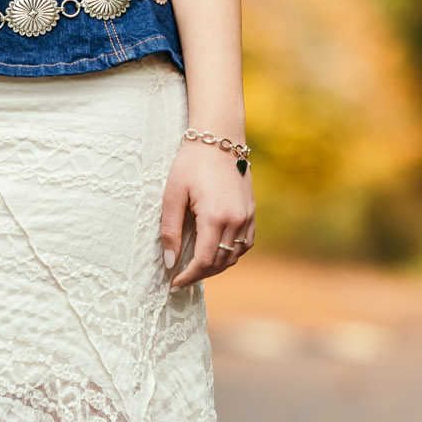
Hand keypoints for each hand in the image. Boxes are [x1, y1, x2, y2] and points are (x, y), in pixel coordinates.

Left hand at [160, 138, 253, 287]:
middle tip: (181, 278)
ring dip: (215, 267)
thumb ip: (170, 230)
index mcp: (215, 217)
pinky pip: (245, 244)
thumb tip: (170, 262)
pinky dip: (231, 254)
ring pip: (233, 256)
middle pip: (219, 263)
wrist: (219, 138)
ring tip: (196, 268)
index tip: (174, 283)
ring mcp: (247, 217)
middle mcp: (236, 221)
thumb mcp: (172, 194)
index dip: (188, 276)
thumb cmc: (191, 163)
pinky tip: (216, 253)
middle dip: (199, 274)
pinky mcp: (252, 212)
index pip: (203, 262)